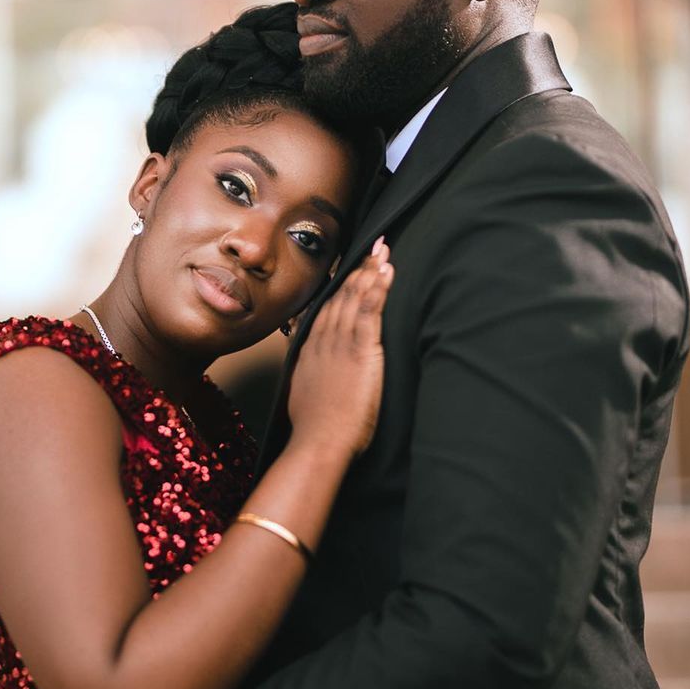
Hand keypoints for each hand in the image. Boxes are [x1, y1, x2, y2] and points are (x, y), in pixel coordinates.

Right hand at [287, 240, 392, 457]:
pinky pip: (368, 311)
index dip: (339, 288)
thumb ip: (310, 379)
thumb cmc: (315, 428)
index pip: (326, 310)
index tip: (348, 271)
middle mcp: (323, 340)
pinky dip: (377, 289)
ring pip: (354, 298)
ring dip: (369, 272)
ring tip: (382, 251)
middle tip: (370, 247)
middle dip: (357, 270)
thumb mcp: (303, 396)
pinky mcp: (359, 350)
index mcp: (311, 350)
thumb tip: (311, 379)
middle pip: (340, 297)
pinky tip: (385, 272)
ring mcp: (340, 343)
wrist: (318, 440)